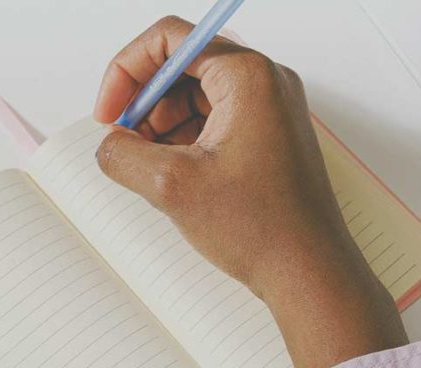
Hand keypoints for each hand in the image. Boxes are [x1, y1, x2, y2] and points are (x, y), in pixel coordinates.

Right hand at [94, 16, 407, 367]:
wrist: (310, 273)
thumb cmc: (265, 230)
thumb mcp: (172, 186)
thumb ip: (123, 154)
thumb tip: (110, 144)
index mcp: (248, 77)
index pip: (170, 40)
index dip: (127, 71)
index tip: (110, 113)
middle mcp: (266, 83)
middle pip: (182, 66)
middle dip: (144, 102)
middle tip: (124, 142)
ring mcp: (272, 110)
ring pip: (196, 96)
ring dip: (162, 125)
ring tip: (149, 167)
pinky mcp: (270, 137)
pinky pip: (215, 120)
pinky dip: (186, 141)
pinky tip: (174, 176)